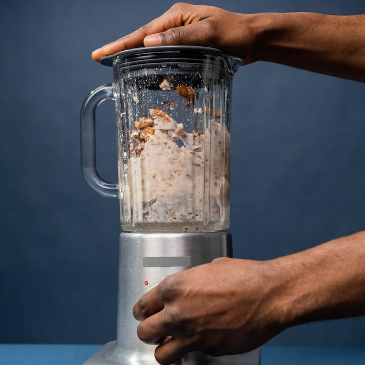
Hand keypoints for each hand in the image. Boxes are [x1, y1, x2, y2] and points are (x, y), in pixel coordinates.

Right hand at [92, 3, 257, 63]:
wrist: (253, 39)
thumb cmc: (234, 34)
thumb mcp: (208, 34)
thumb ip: (180, 38)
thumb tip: (149, 42)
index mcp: (176, 17)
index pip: (142, 33)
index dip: (120, 45)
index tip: (100, 55)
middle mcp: (175, 25)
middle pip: (143, 39)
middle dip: (122, 50)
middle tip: (101, 60)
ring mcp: (181, 36)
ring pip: (153, 48)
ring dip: (137, 58)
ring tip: (119, 68)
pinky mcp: (188, 47)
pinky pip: (166, 56)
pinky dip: (156, 64)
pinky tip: (150, 73)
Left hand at [133, 257, 283, 364]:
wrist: (268, 295)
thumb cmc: (243, 277)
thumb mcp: (209, 269)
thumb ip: (190, 282)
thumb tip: (185, 290)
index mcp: (174, 288)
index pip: (143, 305)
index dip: (142, 310)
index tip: (144, 313)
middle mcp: (178, 314)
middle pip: (144, 332)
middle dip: (148, 330)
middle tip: (156, 328)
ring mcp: (192, 336)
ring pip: (161, 355)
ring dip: (164, 348)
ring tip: (171, 343)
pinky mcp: (208, 350)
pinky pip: (193, 355)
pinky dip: (194, 350)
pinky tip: (203, 339)